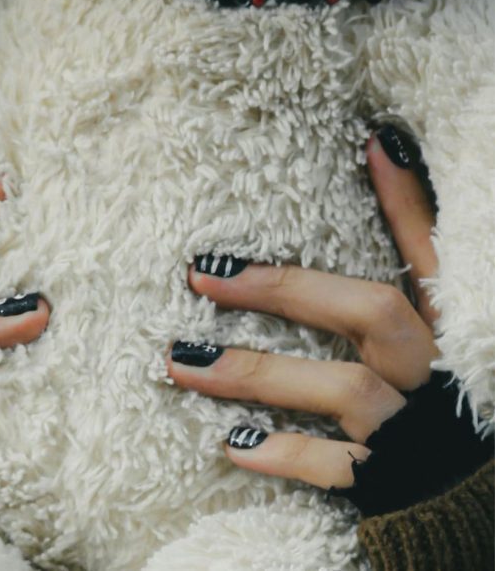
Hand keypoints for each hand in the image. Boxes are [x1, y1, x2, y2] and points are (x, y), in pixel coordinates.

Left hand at [168, 128, 436, 489]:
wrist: (478, 502)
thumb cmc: (452, 402)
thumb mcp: (443, 322)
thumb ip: (413, 243)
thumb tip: (380, 144)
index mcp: (451, 330)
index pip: (430, 255)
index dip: (406, 203)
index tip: (371, 144)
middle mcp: (440, 372)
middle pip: (372, 313)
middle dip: (285, 290)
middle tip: (200, 272)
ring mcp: (420, 430)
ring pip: (342, 391)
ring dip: (256, 373)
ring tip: (181, 359)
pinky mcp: (399, 485)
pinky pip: (341, 471)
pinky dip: (286, 455)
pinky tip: (233, 445)